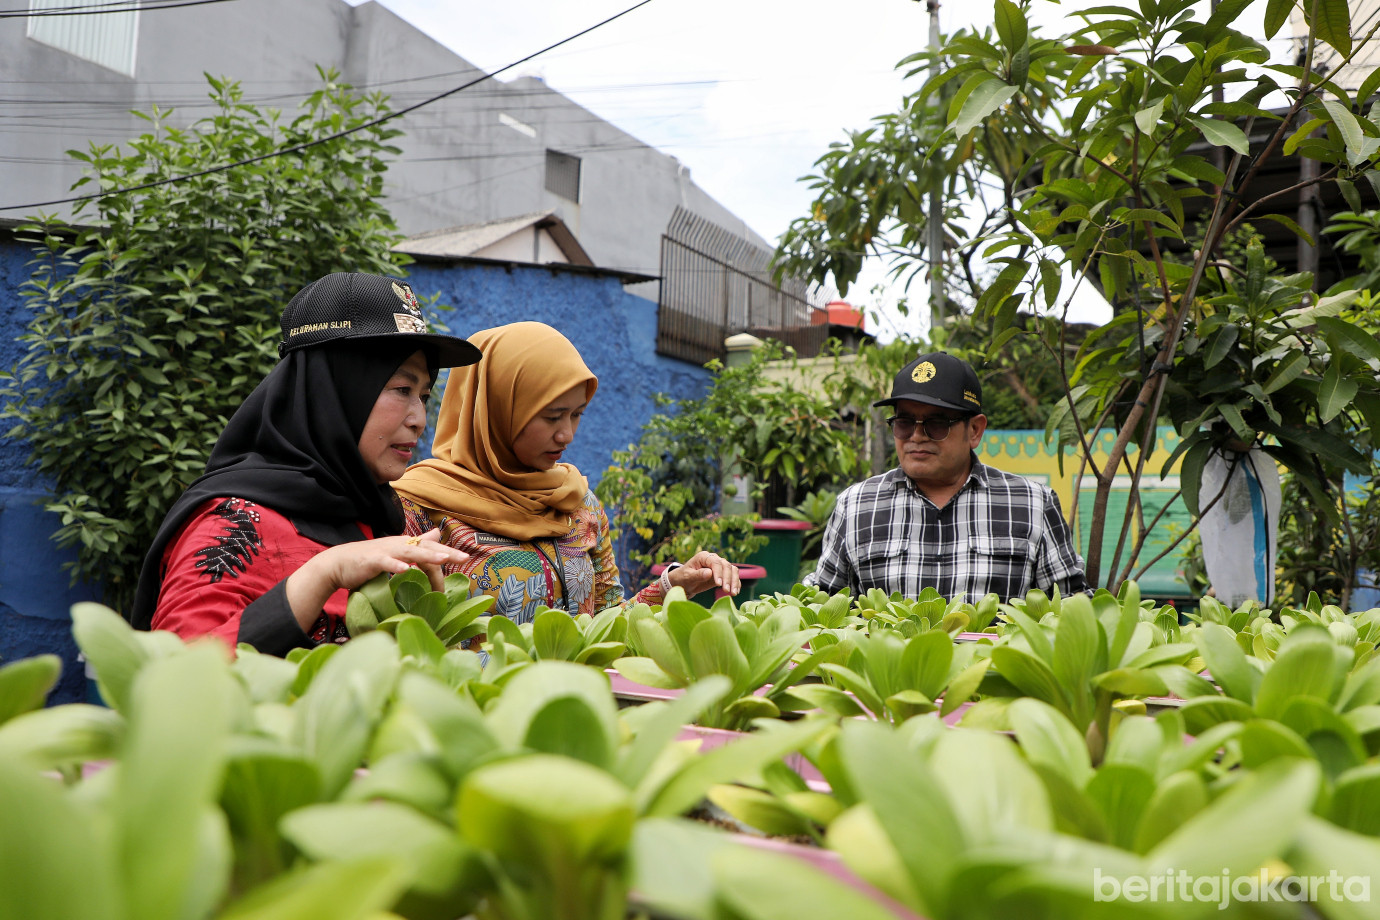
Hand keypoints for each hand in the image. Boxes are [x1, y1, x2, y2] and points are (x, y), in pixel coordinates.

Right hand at [286, 530, 468, 629]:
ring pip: (409, 552)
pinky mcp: (371, 560)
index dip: (447, 554)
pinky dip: (395, 566)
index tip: (464, 562)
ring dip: (426, 556)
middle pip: (425, 547)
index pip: (431, 548)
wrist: (338, 563)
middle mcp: (398, 545)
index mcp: (405, 544)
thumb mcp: (396, 550)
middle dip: (445, 552)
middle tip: (464, 557)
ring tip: (443, 560)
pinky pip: (385, 563)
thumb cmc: (369, 560)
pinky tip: (405, 570)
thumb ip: (416, 543)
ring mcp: (384, 552)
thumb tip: (435, 534)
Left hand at [667, 551, 739, 596]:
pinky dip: (736, 583)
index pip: (715, 563)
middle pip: (726, 566)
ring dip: (734, 581)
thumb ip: (698, 575)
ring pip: (732, 570)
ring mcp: (719, 566)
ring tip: (733, 593)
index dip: (719, 573)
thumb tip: (709, 573)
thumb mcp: (687, 577)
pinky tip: (735, 591)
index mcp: (704, 557)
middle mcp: (713, 559)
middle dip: (728, 579)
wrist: (684, 583)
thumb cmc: (683, 578)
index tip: (719, 585)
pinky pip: (733, 576)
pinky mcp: (723, 574)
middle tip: (726, 591)